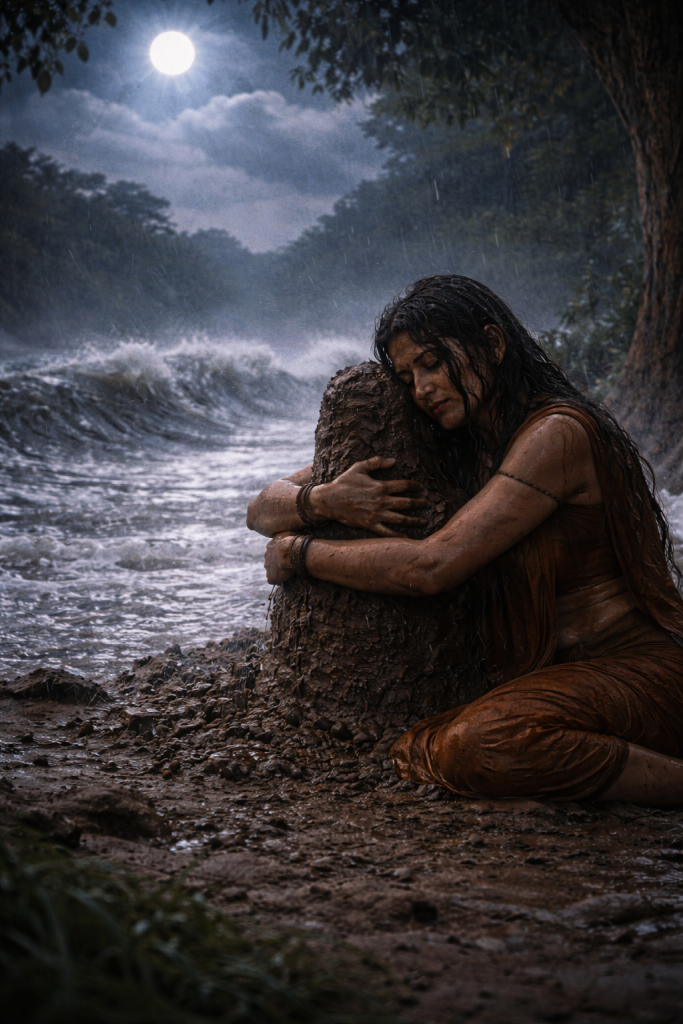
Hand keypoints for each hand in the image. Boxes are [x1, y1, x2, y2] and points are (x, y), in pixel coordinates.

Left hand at [264, 533, 296, 583]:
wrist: (289, 551)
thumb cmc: (292, 541)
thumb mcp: (290, 534)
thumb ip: (288, 536)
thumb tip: (293, 535)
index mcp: (270, 545)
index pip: (273, 549)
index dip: (280, 553)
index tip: (286, 555)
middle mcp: (266, 555)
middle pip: (270, 560)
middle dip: (276, 562)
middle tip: (285, 564)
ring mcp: (268, 566)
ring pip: (270, 569)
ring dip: (276, 571)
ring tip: (285, 572)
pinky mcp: (271, 576)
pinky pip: (272, 580)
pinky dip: (277, 580)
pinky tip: (283, 579)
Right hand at [309, 456, 428, 536]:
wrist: (329, 500)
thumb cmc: (344, 482)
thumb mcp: (359, 467)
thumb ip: (377, 462)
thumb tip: (393, 460)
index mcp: (380, 486)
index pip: (404, 486)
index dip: (415, 486)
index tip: (422, 488)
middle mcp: (381, 501)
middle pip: (407, 503)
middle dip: (420, 504)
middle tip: (428, 504)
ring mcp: (377, 514)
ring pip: (401, 519)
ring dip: (415, 520)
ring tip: (424, 521)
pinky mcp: (370, 525)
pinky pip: (387, 532)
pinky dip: (398, 536)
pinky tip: (407, 537)